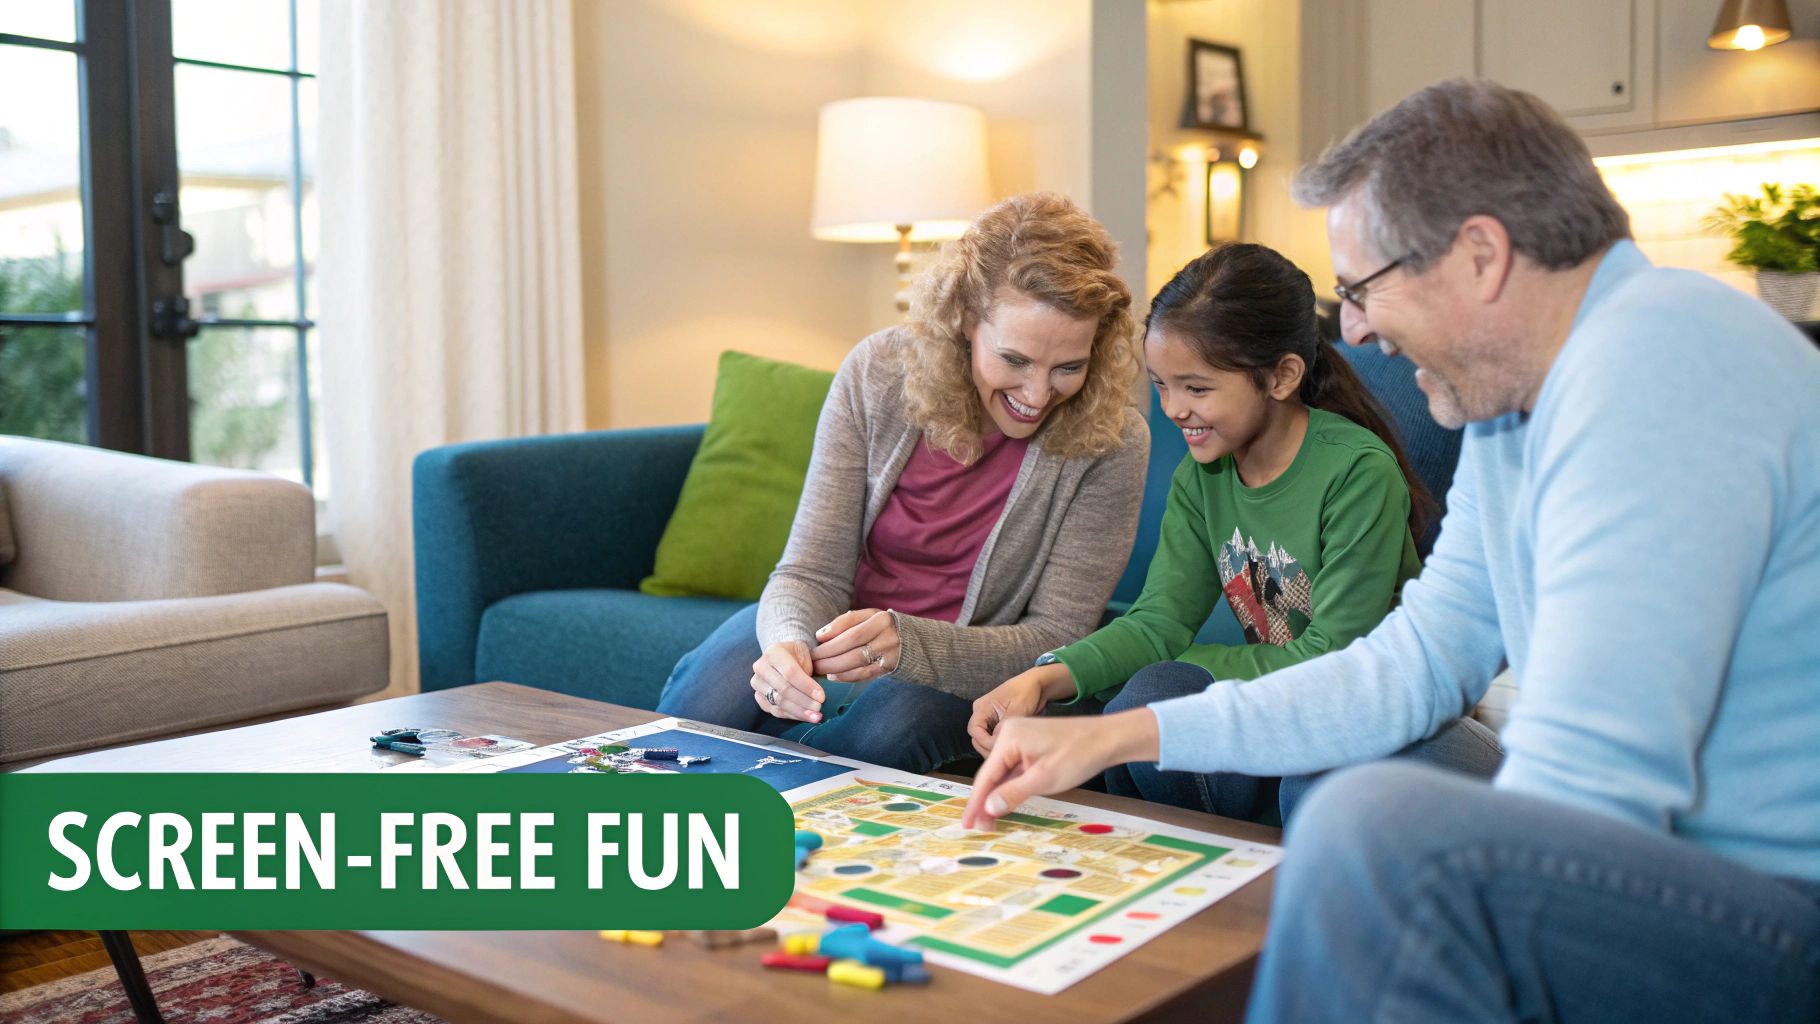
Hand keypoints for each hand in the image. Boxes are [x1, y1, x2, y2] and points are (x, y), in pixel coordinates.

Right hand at [750, 641, 822, 722]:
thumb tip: (821, 694)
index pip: (790, 673)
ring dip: (799, 711)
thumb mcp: (807, 655)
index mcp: (773, 652)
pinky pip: (775, 711)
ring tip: (814, 716)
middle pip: (784, 689)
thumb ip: (812, 671)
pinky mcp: (759, 697)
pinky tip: (805, 717)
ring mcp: (758, 684)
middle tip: (819, 708)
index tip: (821, 697)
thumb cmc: (799, 657)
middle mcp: (761, 667)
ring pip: (778, 702)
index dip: (806, 686)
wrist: (785, 658)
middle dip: (804, 701)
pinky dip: (792, 715)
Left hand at [810, 608, 898, 682]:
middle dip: (828, 655)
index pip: (851, 629)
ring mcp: (889, 654)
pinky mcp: (888, 669)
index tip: (816, 641)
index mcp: (881, 619)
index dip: (831, 636)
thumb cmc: (883, 627)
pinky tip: (833, 676)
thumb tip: (821, 635)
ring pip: (856, 662)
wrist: (913, 642)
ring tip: (819, 668)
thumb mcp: (869, 616)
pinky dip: (846, 676)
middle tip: (813, 660)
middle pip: (851, 647)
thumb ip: (845, 622)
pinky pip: (864, 675)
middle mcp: (887, 636)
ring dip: (834, 667)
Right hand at [960, 710, 1160, 830]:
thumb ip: (1013, 794)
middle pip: (991, 774)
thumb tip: (987, 808)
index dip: (975, 803)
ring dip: (997, 796)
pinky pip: (1014, 768)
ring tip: (989, 822)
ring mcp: (1020, 738)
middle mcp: (1009, 734)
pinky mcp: (1030, 744)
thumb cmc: (1078, 755)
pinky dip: (1010, 786)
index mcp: (1009, 738)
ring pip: (1003, 773)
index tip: (967, 824)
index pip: (985, 777)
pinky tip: (1006, 803)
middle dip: (985, 802)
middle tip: (979, 829)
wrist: (1107, 738)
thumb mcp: (1044, 779)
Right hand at [967, 665, 1070, 756]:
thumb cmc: (1027, 692)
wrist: (1038, 685)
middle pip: (977, 738)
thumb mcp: (1017, 709)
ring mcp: (989, 720)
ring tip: (1009, 755)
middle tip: (1004, 757)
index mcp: (982, 707)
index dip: (984, 742)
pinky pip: (993, 739)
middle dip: (988, 749)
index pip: (974, 730)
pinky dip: (999, 745)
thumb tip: (996, 743)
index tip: (999, 748)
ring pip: (984, 741)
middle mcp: (982, 714)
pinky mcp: (998, 725)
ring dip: (994, 749)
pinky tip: (1010, 750)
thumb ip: (1004, 726)